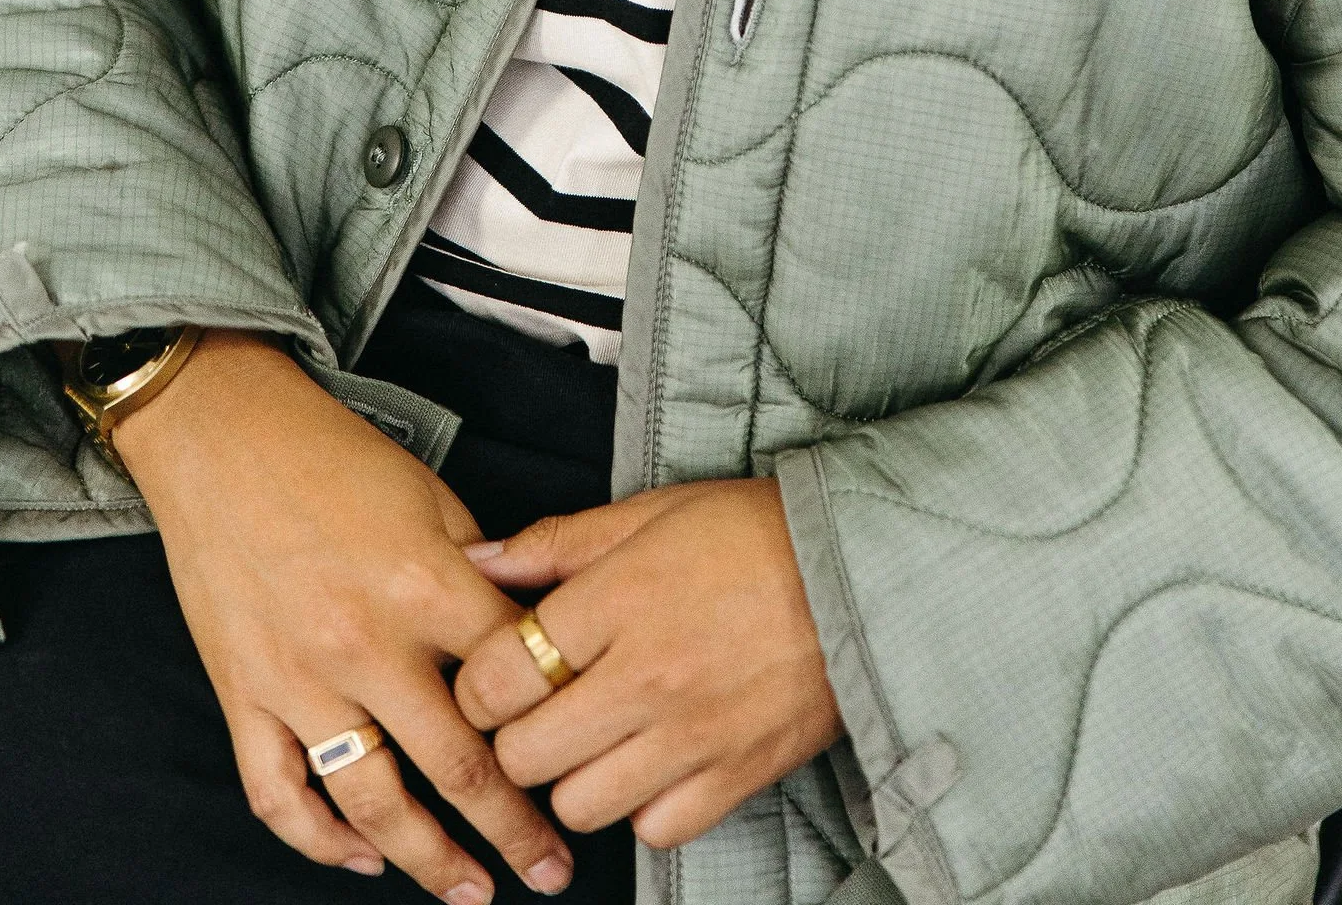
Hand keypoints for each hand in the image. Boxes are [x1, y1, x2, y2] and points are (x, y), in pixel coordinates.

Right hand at [114, 331, 573, 898]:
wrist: (224, 436)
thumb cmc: (328, 455)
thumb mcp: (432, 497)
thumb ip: (484, 571)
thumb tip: (531, 631)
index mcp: (424, 586)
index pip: (515, 681)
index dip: (561, 729)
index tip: (587, 765)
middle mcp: (364, 644)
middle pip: (459, 765)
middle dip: (515, 831)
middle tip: (550, 870)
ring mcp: (298, 680)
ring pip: (374, 803)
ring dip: (429, 860)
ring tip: (471, 891)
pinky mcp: (243, 697)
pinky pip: (282, 796)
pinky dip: (323, 840)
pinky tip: (363, 856)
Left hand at [454, 479, 842, 848]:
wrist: (862, 571)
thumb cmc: (754, 533)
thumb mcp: (651, 512)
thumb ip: (558, 542)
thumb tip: (479, 558)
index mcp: (618, 600)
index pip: (496, 675)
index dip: (479, 681)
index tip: (499, 673)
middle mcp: (646, 675)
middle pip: (523, 754)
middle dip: (517, 735)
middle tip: (543, 708)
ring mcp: (691, 736)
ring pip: (578, 804)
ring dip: (576, 776)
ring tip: (598, 736)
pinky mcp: (734, 777)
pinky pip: (653, 830)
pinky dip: (645, 808)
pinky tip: (654, 762)